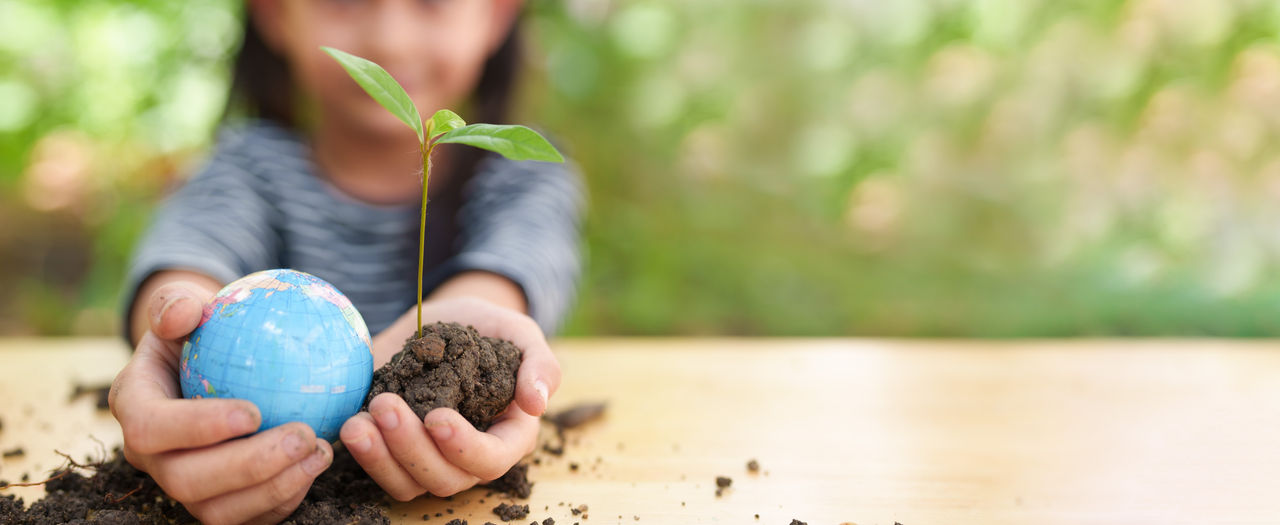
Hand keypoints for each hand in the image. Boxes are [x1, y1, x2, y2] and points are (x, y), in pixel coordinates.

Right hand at [110, 282, 333, 524]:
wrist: (213, 364)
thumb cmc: (201, 329)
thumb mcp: (184, 305)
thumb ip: (177, 302)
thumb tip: (185, 312)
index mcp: (135, 408)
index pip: (152, 429)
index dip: (198, 428)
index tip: (253, 411)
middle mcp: (154, 457)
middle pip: (187, 482)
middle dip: (248, 466)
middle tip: (303, 435)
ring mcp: (185, 486)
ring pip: (218, 511)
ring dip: (274, 488)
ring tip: (320, 452)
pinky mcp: (220, 503)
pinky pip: (250, 518)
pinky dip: (284, 500)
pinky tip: (318, 467)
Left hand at [340, 296, 560, 499]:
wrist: (443, 320)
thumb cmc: (488, 327)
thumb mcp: (518, 332)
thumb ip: (539, 363)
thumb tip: (537, 403)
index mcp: (508, 434)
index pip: (493, 459)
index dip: (465, 447)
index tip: (436, 416)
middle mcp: (468, 456)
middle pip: (446, 478)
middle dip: (412, 448)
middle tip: (385, 404)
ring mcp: (430, 458)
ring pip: (409, 483)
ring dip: (381, 457)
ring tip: (358, 423)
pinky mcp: (395, 451)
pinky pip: (381, 471)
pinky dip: (364, 455)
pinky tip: (351, 423)